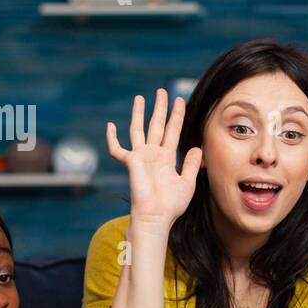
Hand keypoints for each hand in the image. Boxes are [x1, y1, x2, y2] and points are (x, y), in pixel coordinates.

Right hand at [106, 88, 202, 228]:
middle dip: (160, 108)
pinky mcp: (130, 163)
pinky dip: (112, 138)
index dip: (177, 116)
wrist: (156, 216)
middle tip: (162, 91)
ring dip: (139, 113)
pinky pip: (117, 149)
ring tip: (141, 97)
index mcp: (167, 158)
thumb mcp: (187, 183)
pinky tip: (110, 125)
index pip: (173, 132)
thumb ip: (192, 165)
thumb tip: (198, 147)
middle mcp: (153, 155)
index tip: (180, 101)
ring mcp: (141, 157)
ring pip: (139, 129)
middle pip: (156, 125)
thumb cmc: (171, 205)